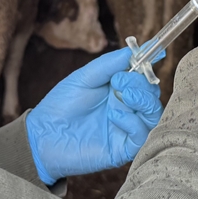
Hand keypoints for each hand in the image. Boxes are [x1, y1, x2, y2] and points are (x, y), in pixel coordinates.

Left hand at [26, 46, 163, 184]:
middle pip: (151, 93)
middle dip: (141, 83)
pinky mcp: (123, 148)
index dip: (149, 64)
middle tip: (119, 81)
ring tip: (124, 95)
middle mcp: (126, 107)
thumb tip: (136, 50)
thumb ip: (110, 63)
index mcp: (118, 89)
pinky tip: (114, 115)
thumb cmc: (60, 105)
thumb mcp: (85, 77)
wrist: (42, 136)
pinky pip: (141, 135)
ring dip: (143, 100)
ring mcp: (126, 127)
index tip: (155, 51)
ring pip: (153, 113)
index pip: (143, 75)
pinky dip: (133, 121)